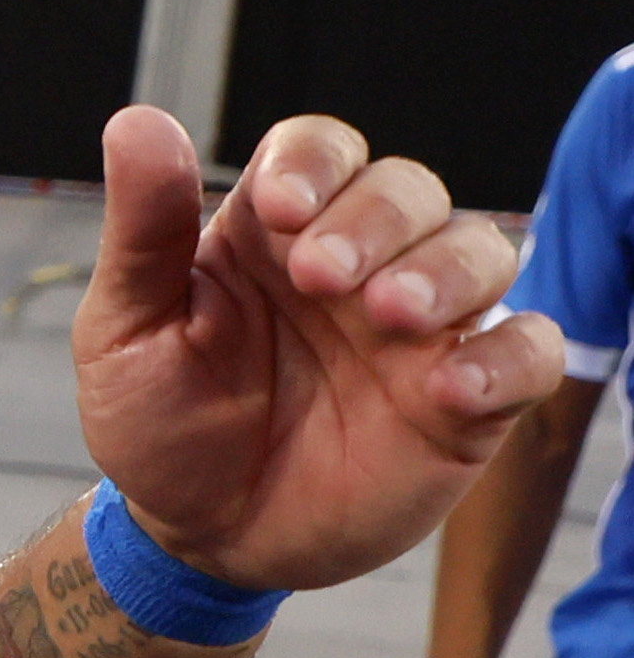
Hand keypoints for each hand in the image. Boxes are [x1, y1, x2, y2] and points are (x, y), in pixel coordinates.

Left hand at [74, 108, 559, 594]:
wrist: (199, 535)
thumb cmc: (161, 420)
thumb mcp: (126, 329)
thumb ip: (144, 231)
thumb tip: (138, 121)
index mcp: (275, 232)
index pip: (320, 151)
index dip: (313, 162)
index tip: (280, 207)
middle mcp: (361, 264)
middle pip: (407, 189)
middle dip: (376, 217)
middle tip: (320, 276)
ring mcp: (421, 330)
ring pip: (482, 252)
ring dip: (446, 270)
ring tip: (390, 314)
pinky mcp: (467, 402)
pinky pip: (530, 354)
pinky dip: (509, 358)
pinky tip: (451, 389)